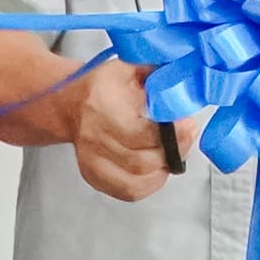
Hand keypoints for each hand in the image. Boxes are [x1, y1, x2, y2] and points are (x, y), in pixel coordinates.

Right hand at [68, 61, 185, 203]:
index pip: (140, 133)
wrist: (71, 104)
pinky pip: (128, 191)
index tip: (188, 127)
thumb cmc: (105, 86)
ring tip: (171, 152)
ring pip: (136, 180)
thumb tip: (186, 90)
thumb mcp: (131, 67)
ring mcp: (90, 160)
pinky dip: (149, 184)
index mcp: (101, 105)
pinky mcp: (93, 177)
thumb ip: (158, 77)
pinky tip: (157, 168)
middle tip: (185, 138)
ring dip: (162, 169)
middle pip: (141, 161)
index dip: (171, 135)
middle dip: (172, 153)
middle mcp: (92, 136)